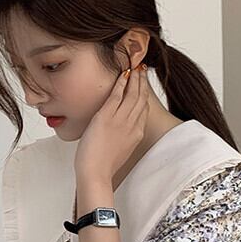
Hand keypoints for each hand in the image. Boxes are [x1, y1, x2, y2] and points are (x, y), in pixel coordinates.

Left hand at [74, 63, 148, 185]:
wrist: (96, 174)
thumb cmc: (103, 167)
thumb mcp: (119, 152)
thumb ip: (122, 139)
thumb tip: (116, 134)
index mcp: (136, 134)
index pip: (143, 110)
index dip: (144, 95)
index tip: (143, 86)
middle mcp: (132, 125)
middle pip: (141, 99)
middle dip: (142, 82)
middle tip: (142, 70)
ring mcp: (120, 120)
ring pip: (132, 93)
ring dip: (134, 78)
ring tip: (135, 67)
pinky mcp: (107, 117)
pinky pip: (117, 95)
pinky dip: (121, 83)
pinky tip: (123, 75)